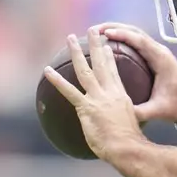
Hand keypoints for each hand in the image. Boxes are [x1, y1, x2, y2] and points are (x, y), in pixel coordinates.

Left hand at [43, 28, 142, 160]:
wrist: (127, 147)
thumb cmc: (128, 140)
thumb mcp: (128, 122)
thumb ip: (118, 115)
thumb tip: (112, 118)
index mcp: (120, 95)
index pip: (114, 71)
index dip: (109, 57)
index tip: (106, 45)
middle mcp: (110, 92)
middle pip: (101, 63)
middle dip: (96, 45)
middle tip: (93, 30)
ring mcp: (98, 98)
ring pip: (85, 70)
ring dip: (77, 53)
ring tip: (70, 38)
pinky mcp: (87, 107)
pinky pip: (69, 91)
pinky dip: (57, 80)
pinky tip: (47, 71)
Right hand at [92, 22, 176, 124]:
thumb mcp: (158, 110)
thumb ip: (140, 112)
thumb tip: (119, 112)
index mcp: (161, 59)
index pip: (140, 41)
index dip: (122, 35)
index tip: (105, 34)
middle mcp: (159, 51)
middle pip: (136, 32)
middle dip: (116, 28)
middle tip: (96, 30)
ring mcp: (157, 52)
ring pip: (136, 34)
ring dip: (118, 30)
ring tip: (99, 32)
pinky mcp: (155, 55)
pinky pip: (137, 41)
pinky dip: (124, 37)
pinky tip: (110, 41)